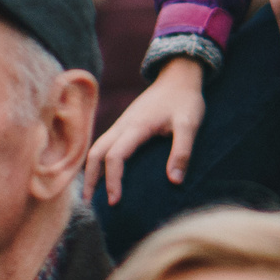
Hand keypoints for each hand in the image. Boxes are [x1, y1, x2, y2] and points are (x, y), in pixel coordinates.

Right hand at [84, 57, 205, 202]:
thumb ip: (183, 151)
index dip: (112, 180)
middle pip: (96, 152)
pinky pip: (105, 143)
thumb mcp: (190, 124)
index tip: (114, 201)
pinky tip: (104, 174)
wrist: (179, 76)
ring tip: (92, 194)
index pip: (115, 156)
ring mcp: (122, 123)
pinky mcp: (126, 124)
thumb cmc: (186, 100)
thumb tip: (174, 181)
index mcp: (137, 126)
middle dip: (90, 177)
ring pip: (97, 147)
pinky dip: (99, 160)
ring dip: (92, 169)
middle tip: (89, 203)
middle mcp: (123, 125)